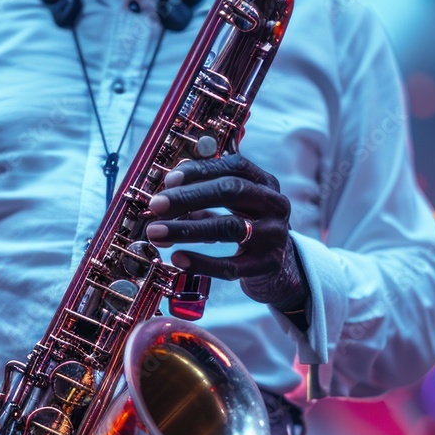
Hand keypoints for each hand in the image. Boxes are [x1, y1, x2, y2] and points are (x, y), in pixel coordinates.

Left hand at [145, 152, 310, 317]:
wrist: (278, 267)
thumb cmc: (247, 227)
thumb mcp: (233, 205)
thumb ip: (204, 196)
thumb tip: (164, 194)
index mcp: (264, 182)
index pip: (234, 166)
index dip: (200, 171)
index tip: (169, 180)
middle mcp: (274, 204)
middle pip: (231, 191)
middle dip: (189, 197)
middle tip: (156, 206)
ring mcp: (273, 235)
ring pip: (229, 227)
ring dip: (188, 229)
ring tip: (156, 233)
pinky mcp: (267, 265)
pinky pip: (231, 265)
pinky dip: (201, 262)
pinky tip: (178, 259)